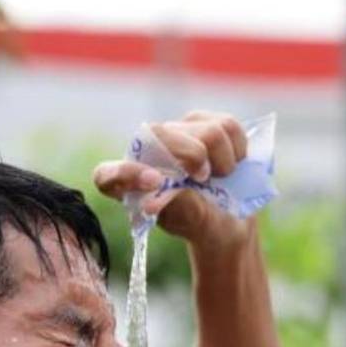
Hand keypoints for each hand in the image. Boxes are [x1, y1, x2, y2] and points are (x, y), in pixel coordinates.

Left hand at [92, 110, 251, 246]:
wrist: (228, 220)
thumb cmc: (200, 223)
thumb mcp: (189, 221)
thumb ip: (175, 205)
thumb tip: (158, 196)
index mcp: (129, 183)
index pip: (107, 175)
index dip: (125, 173)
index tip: (155, 182)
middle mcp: (147, 152)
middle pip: (159, 133)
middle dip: (190, 153)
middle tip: (204, 178)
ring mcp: (176, 133)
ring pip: (206, 131)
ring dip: (222, 160)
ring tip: (221, 178)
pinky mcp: (203, 122)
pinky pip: (228, 126)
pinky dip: (238, 149)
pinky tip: (233, 164)